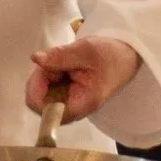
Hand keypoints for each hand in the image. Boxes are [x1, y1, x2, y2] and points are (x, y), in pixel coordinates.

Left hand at [25, 36, 140, 122]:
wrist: (125, 56)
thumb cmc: (111, 55)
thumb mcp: (86, 50)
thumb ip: (60, 56)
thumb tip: (35, 58)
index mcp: (80, 104)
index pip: (46, 110)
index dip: (38, 89)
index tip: (45, 67)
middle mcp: (72, 110)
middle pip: (39, 103)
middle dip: (41, 79)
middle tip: (55, 60)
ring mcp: (68, 104)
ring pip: (41, 95)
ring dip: (45, 75)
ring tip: (63, 61)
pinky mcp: (67, 96)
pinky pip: (48, 89)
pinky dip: (49, 75)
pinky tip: (63, 65)